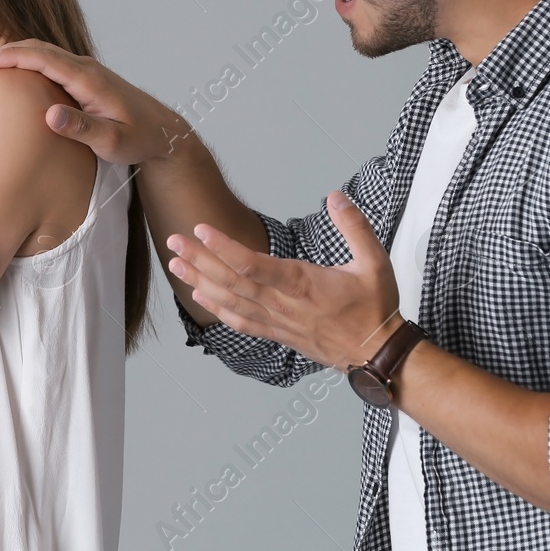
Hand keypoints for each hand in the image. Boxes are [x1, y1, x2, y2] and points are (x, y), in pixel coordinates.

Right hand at [0, 40, 194, 164]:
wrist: (163, 132)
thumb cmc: (139, 140)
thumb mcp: (112, 141)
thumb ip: (82, 128)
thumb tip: (49, 114)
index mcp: (89, 80)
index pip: (43, 59)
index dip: (10, 59)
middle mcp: (87, 68)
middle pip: (39, 49)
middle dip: (5, 55)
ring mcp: (87, 70)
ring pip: (45, 53)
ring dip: (16, 56)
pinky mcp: (87, 77)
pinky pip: (52, 62)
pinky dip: (29, 62)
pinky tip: (16, 75)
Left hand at [165, 189, 401, 369]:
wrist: (376, 353)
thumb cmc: (374, 307)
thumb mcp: (375, 261)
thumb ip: (355, 226)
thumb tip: (336, 197)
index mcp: (302, 283)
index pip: (252, 264)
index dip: (223, 247)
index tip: (201, 230)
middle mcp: (283, 303)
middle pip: (231, 280)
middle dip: (199, 260)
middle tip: (173, 241)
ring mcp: (278, 321)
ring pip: (230, 301)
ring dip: (199, 282)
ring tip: (175, 265)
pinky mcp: (278, 334)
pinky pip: (240, 322)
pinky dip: (216, 309)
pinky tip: (199, 297)